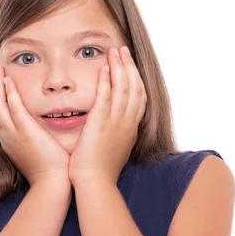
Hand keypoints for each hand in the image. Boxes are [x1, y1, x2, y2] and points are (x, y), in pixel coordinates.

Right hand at [0, 66, 70, 189]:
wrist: (52, 184)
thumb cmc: (49, 171)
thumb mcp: (35, 152)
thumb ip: (32, 139)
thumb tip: (37, 131)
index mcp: (8, 141)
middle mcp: (5, 136)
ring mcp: (13, 134)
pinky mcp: (25, 132)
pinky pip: (13, 108)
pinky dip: (8, 93)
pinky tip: (8, 81)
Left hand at [68, 46, 146, 185]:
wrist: (95, 184)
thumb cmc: (99, 172)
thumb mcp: (113, 149)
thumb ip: (114, 135)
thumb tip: (110, 128)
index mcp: (130, 129)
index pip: (139, 98)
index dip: (135, 79)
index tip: (129, 65)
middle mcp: (127, 123)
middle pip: (135, 88)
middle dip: (130, 67)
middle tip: (123, 51)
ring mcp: (116, 123)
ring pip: (123, 88)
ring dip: (120, 67)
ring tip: (114, 51)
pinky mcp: (101, 124)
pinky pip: (107, 97)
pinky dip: (107, 81)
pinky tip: (104, 68)